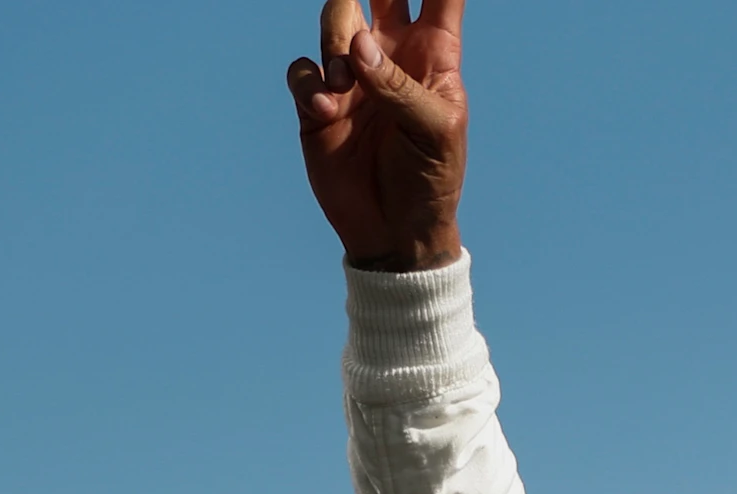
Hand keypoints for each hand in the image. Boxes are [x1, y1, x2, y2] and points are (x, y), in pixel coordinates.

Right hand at [286, 0, 466, 271]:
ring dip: (335, 45)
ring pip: (334, 20)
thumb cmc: (431, 179)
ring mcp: (352, 73)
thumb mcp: (434, 132)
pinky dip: (311, 84)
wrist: (395, 230)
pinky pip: (302, 67)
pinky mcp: (318, 98)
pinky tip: (326, 111)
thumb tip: (358, 45)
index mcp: (433, 52)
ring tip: (346, 90)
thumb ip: (399, 85)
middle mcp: (390, 52)